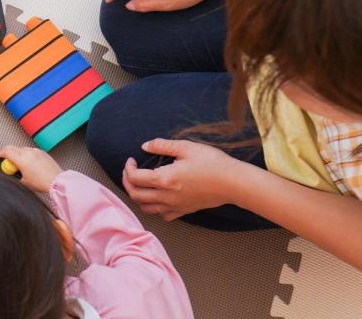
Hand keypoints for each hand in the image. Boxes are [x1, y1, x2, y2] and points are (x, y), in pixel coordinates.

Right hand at [0, 146, 62, 192]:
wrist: (56, 181)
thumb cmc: (42, 183)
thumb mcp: (23, 182)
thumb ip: (15, 175)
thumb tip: (10, 173)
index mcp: (22, 160)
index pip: (6, 152)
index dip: (0, 153)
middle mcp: (28, 153)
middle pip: (13, 147)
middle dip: (7, 151)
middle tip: (5, 157)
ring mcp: (36, 151)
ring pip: (22, 148)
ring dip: (17, 152)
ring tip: (19, 161)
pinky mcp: (42, 152)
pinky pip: (31, 150)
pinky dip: (27, 153)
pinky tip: (29, 161)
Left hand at [122, 139, 241, 220]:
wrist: (234, 182)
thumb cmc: (212, 162)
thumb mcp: (186, 147)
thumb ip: (162, 145)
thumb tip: (145, 145)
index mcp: (164, 179)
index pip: (135, 178)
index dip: (128, 168)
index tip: (131, 160)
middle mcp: (167, 196)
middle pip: (135, 195)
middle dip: (127, 182)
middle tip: (130, 171)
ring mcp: (175, 206)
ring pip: (146, 208)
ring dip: (138, 197)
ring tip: (140, 185)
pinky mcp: (185, 210)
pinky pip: (163, 215)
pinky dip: (154, 208)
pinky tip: (158, 197)